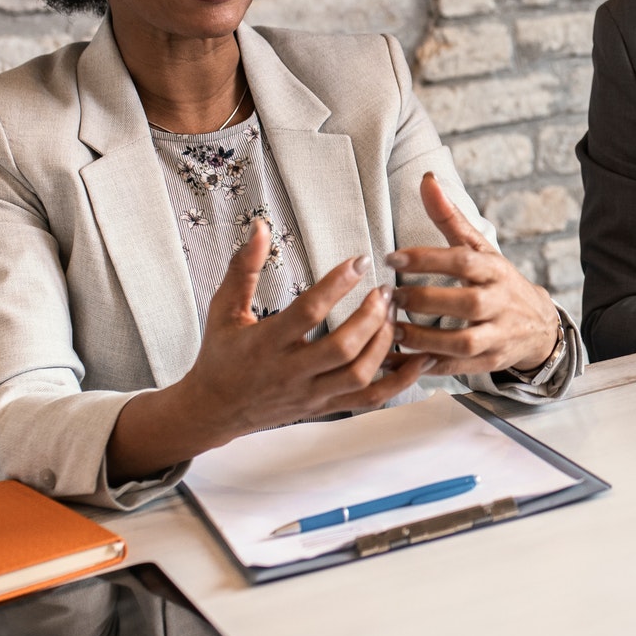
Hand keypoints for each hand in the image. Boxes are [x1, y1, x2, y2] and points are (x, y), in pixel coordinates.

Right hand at [106, 222, 431, 482]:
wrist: (216, 409)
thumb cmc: (221, 355)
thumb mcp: (224, 308)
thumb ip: (243, 267)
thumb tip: (259, 226)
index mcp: (267, 343)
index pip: (308, 312)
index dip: (336, 284)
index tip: (359, 261)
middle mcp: (291, 371)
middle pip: (342, 347)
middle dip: (370, 316)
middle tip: (385, 290)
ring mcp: (311, 393)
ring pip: (358, 374)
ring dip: (383, 343)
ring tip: (391, 314)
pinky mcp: (325, 407)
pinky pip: (369, 400)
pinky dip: (400, 382)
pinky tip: (420, 360)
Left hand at [389, 173, 561, 377]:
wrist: (538, 327)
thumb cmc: (498, 282)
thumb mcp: (479, 249)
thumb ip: (449, 217)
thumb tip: (427, 179)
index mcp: (494, 270)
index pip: (463, 260)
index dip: (428, 259)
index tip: (392, 257)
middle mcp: (500, 302)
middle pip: (467, 302)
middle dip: (426, 301)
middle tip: (390, 297)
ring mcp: (497, 335)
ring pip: (463, 342)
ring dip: (425, 339)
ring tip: (392, 331)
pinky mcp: (489, 362)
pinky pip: (457, 368)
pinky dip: (427, 367)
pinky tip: (399, 361)